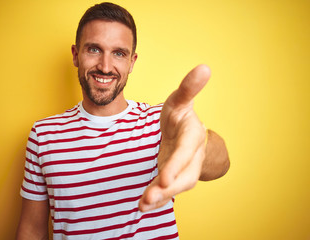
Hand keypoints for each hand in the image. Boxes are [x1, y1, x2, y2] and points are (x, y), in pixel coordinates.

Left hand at [138, 64, 210, 211]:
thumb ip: (188, 87)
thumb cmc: (181, 114)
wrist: (185, 130)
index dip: (177, 165)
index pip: (186, 152)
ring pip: (177, 186)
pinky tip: (144, 204)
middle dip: (168, 188)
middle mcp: (192, 156)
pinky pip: (168, 188)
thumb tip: (204, 67)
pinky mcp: (174, 175)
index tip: (164, 178)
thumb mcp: (180, 99)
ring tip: (142, 205)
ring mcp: (184, 168)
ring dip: (161, 197)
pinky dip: (157, 197)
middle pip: (184, 176)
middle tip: (148, 198)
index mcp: (193, 136)